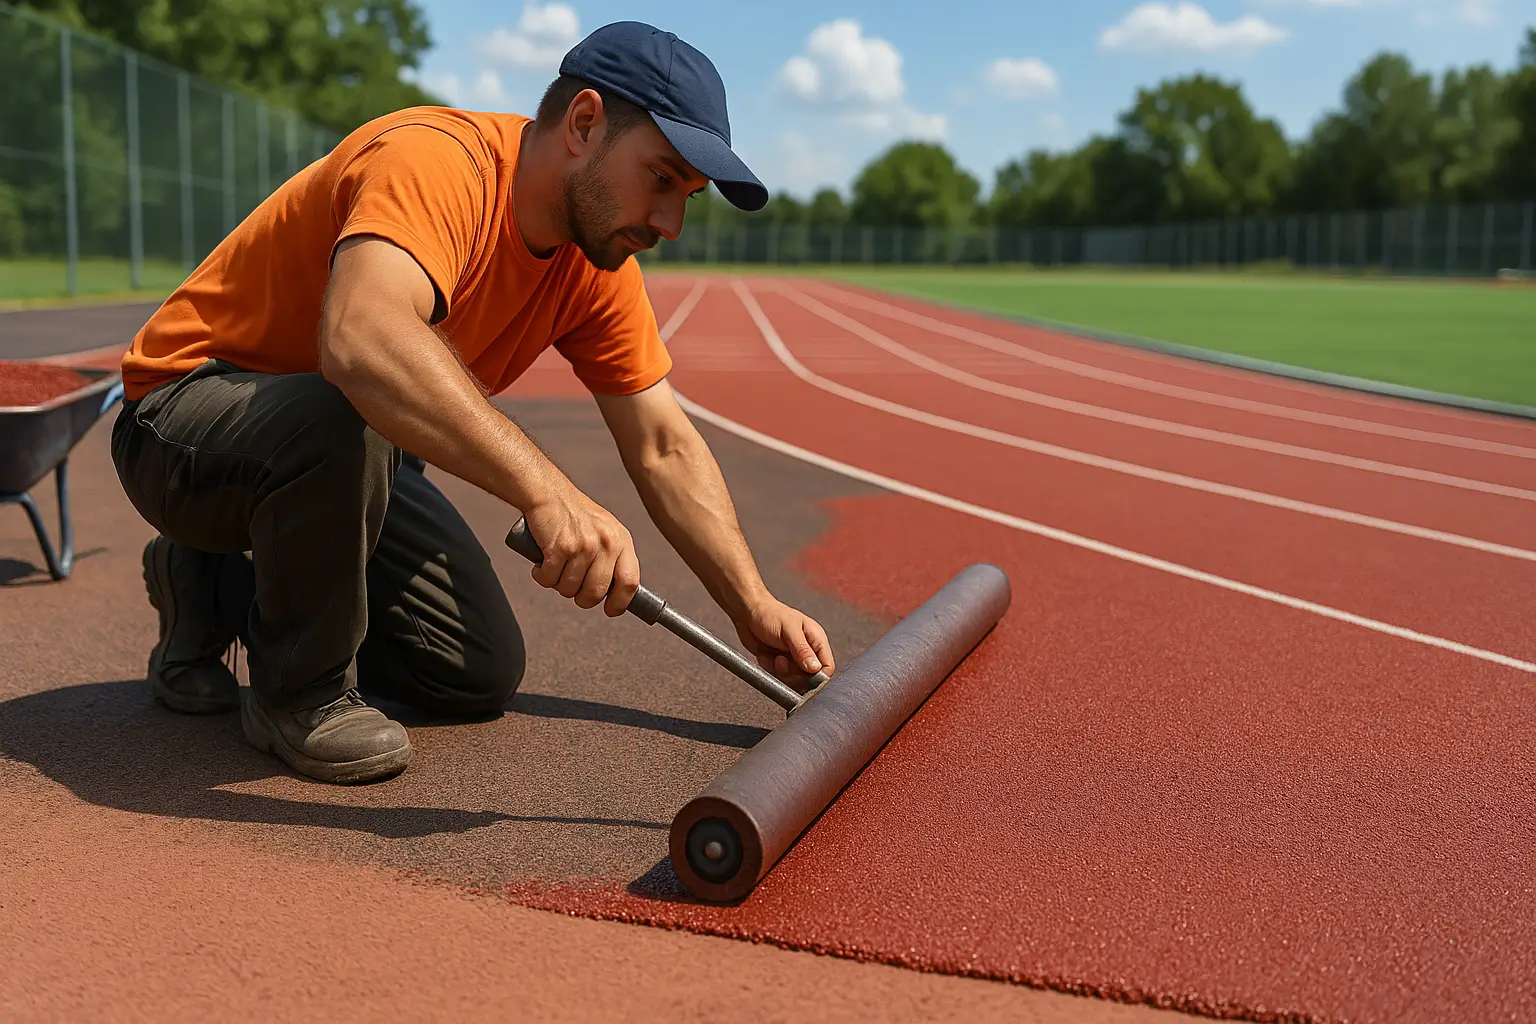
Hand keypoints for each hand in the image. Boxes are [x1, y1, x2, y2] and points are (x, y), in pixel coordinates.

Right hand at [522, 489, 639, 616]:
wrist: (548, 493)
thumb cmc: (575, 515)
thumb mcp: (605, 531)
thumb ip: (612, 558)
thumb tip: (613, 593)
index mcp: (622, 541)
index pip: (630, 582)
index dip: (620, 603)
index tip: (610, 610)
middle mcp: (606, 544)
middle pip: (596, 593)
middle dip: (581, 598)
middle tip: (571, 588)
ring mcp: (584, 546)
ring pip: (569, 589)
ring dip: (557, 585)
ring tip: (555, 567)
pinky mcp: (560, 548)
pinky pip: (549, 579)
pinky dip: (541, 576)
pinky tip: (541, 563)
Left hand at [735, 596, 835, 691]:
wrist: (746, 612)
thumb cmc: (769, 613)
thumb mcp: (788, 630)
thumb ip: (802, 650)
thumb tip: (816, 668)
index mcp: (816, 639)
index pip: (827, 666)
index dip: (818, 676)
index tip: (802, 674)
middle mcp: (807, 650)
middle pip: (810, 678)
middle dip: (794, 675)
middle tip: (781, 661)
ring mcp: (793, 658)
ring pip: (793, 680)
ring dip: (781, 673)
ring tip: (774, 657)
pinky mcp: (780, 664)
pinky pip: (779, 677)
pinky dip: (770, 670)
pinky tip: (766, 656)